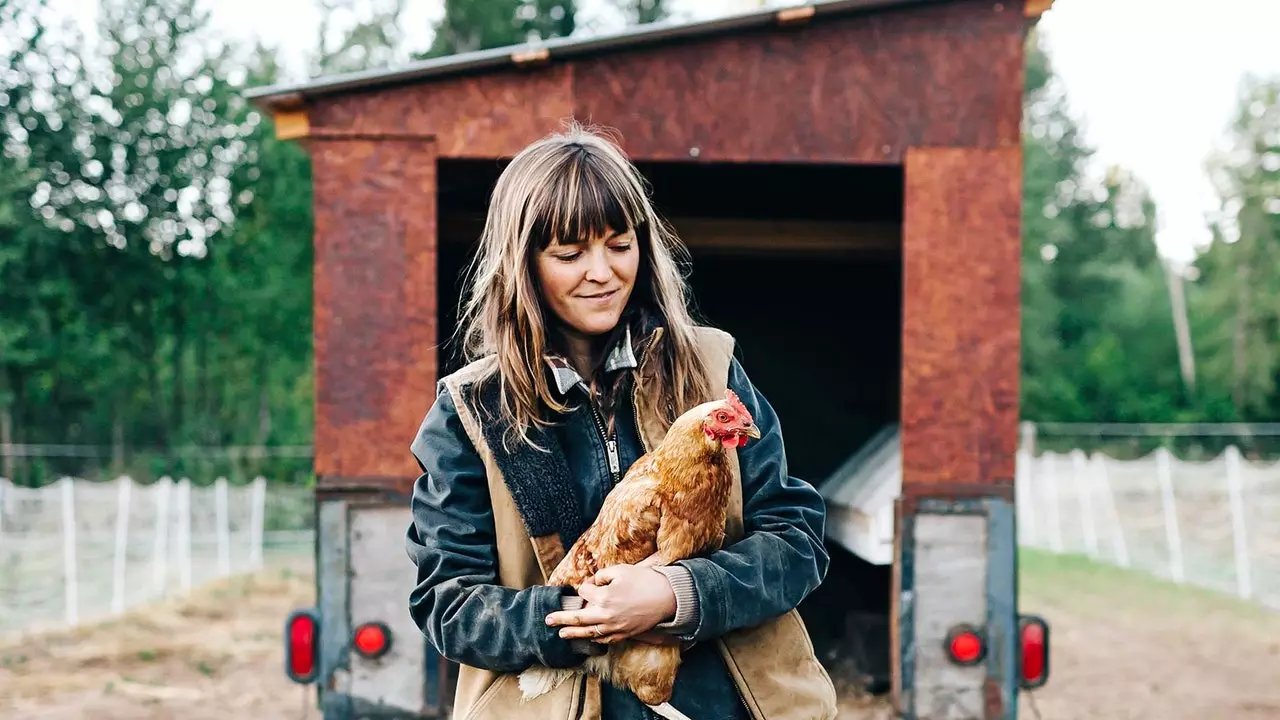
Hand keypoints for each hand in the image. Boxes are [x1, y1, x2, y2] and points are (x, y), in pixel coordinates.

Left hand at [545, 564, 676, 644]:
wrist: (668, 597)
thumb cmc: (645, 580)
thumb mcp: (621, 570)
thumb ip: (602, 575)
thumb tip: (593, 583)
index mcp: (604, 597)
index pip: (585, 591)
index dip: (588, 584)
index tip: (595, 581)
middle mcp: (606, 616)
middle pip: (578, 618)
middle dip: (561, 619)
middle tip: (548, 621)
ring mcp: (615, 627)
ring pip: (589, 633)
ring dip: (573, 633)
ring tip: (562, 633)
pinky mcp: (625, 634)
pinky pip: (605, 639)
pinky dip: (594, 639)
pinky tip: (588, 638)